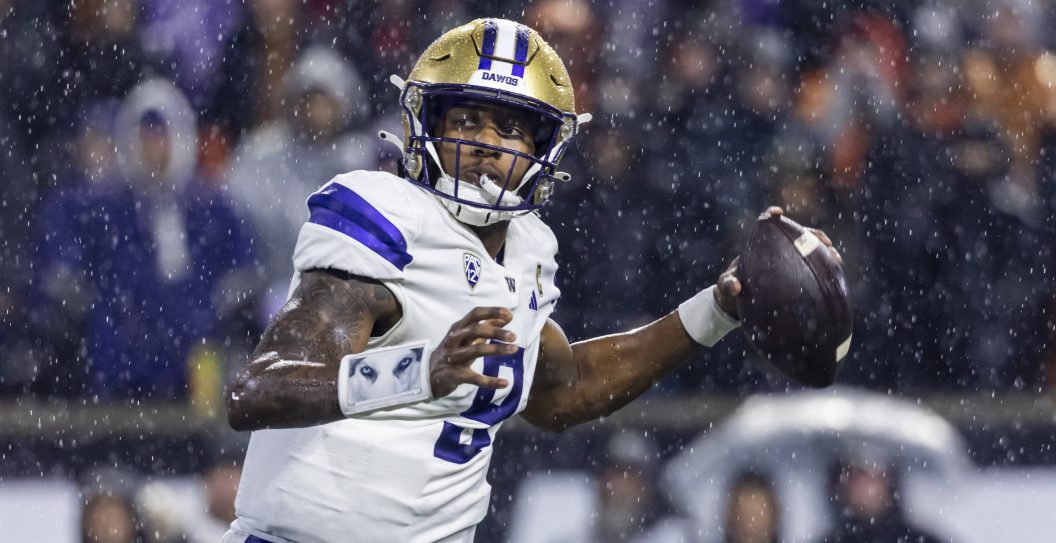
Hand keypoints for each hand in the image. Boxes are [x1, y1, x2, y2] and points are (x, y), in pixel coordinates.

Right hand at [430, 307, 517, 397]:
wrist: (428, 375)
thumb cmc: (452, 352)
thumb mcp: (466, 337)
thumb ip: (486, 327)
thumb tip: (507, 317)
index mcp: (458, 328)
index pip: (475, 314)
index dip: (492, 312)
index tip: (509, 315)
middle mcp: (453, 340)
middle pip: (475, 330)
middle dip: (496, 332)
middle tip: (513, 336)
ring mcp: (452, 358)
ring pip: (474, 351)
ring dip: (496, 350)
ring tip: (514, 349)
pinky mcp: (453, 375)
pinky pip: (473, 378)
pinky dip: (490, 381)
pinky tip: (504, 383)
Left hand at [714, 206, 842, 318]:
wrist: (735, 303)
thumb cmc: (729, 290)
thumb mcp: (725, 287)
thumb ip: (727, 285)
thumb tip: (736, 287)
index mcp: (757, 245)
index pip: (766, 224)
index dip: (772, 215)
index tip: (777, 212)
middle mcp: (775, 248)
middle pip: (797, 234)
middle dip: (813, 234)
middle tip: (826, 243)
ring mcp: (786, 259)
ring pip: (809, 249)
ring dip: (824, 251)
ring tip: (836, 259)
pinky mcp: (794, 272)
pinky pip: (812, 267)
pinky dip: (824, 268)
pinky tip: (836, 275)